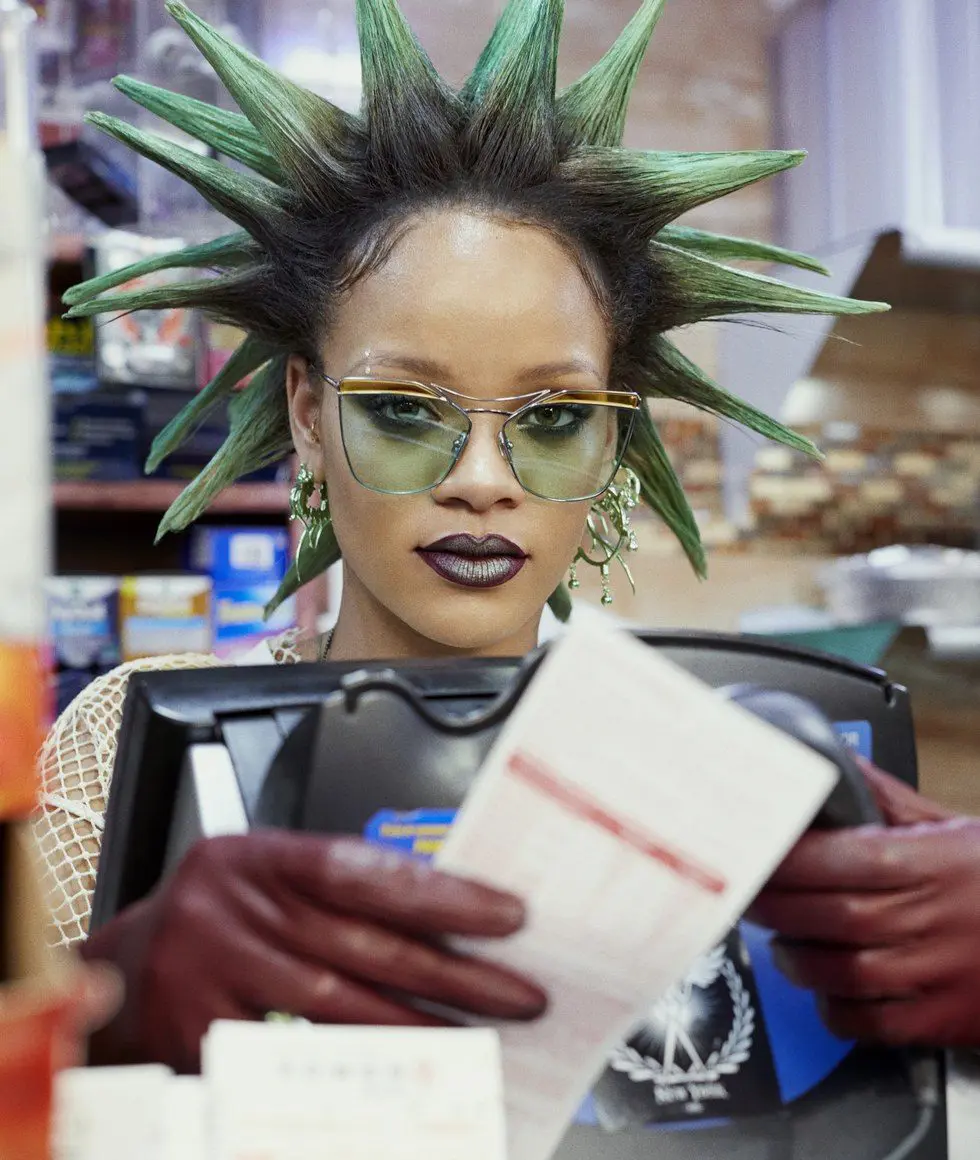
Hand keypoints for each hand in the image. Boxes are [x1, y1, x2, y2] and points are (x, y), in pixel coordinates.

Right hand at [81, 832, 545, 1071]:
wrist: (118, 971)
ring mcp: (207, 973)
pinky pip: (290, 1057)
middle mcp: (229, 908)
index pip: (363, 870)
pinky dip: (351, 1067)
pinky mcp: (197, 1036)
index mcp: (257, 857)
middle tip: (517, 993)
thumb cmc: (215, 917)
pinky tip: (401, 1073)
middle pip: (361, 945)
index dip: (440, 896)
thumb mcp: (269, 880)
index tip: (505, 916)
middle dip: (451, 975)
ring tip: (478, 1040)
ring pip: (334, 1006)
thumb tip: (447, 917)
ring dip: (416, 1029)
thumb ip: (340, 894)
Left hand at [749, 763, 979, 1047]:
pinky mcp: (945, 1020)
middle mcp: (927, 916)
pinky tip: (827, 993)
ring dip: (798, 961)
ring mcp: (937, 973)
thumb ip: (886, 798)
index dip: (781, 860)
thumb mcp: (951, 827)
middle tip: (746, 898)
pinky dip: (837, 1012)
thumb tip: (834, 762)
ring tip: (783, 946)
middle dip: (774, 908)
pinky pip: (872, 1024)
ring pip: (841, 972)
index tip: (749, 852)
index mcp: (925, 862)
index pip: (833, 858)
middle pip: (827, 915)